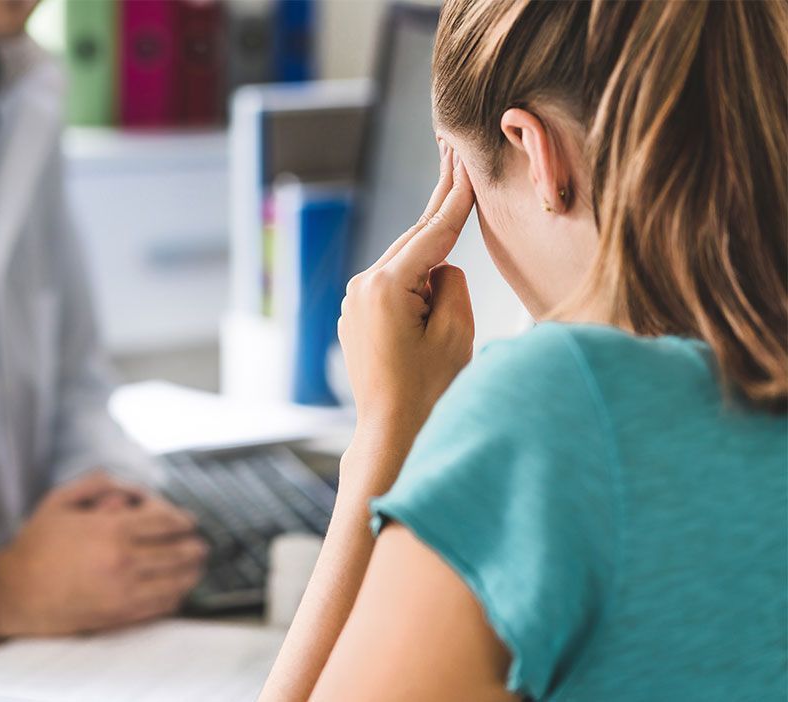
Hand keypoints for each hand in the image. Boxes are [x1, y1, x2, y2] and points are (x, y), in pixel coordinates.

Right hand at [0, 473, 207, 637]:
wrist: (13, 592)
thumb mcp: (60, 500)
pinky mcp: (119, 615)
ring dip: (191, 573)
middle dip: (194, 547)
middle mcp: (123, 560)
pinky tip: (176, 591)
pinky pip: (160, 607)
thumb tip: (131, 487)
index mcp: (112, 530)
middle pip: (178, 552)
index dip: (183, 521)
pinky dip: (174, 597)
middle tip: (200, 546)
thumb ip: (98, 484)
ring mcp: (123, 591)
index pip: (165, 523)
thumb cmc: (36, 545)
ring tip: (196, 568)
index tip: (190, 522)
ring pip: (175, 581)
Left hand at [338, 143, 474, 455]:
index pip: (433, 233)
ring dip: (430, 241)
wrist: (391, 433)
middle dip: (440, 202)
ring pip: (403, 260)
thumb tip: (439, 268)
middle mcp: (364, 287)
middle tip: (454, 156)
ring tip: (451, 191)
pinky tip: (433, 254)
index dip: (456, 199)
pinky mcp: (358, 316)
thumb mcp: (455, 333)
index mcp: (387, 287)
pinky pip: (393, 282)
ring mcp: (356, 302)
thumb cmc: (428, 392)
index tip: (467, 164)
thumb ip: (450, 284)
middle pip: (413, 239)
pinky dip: (415, 269)